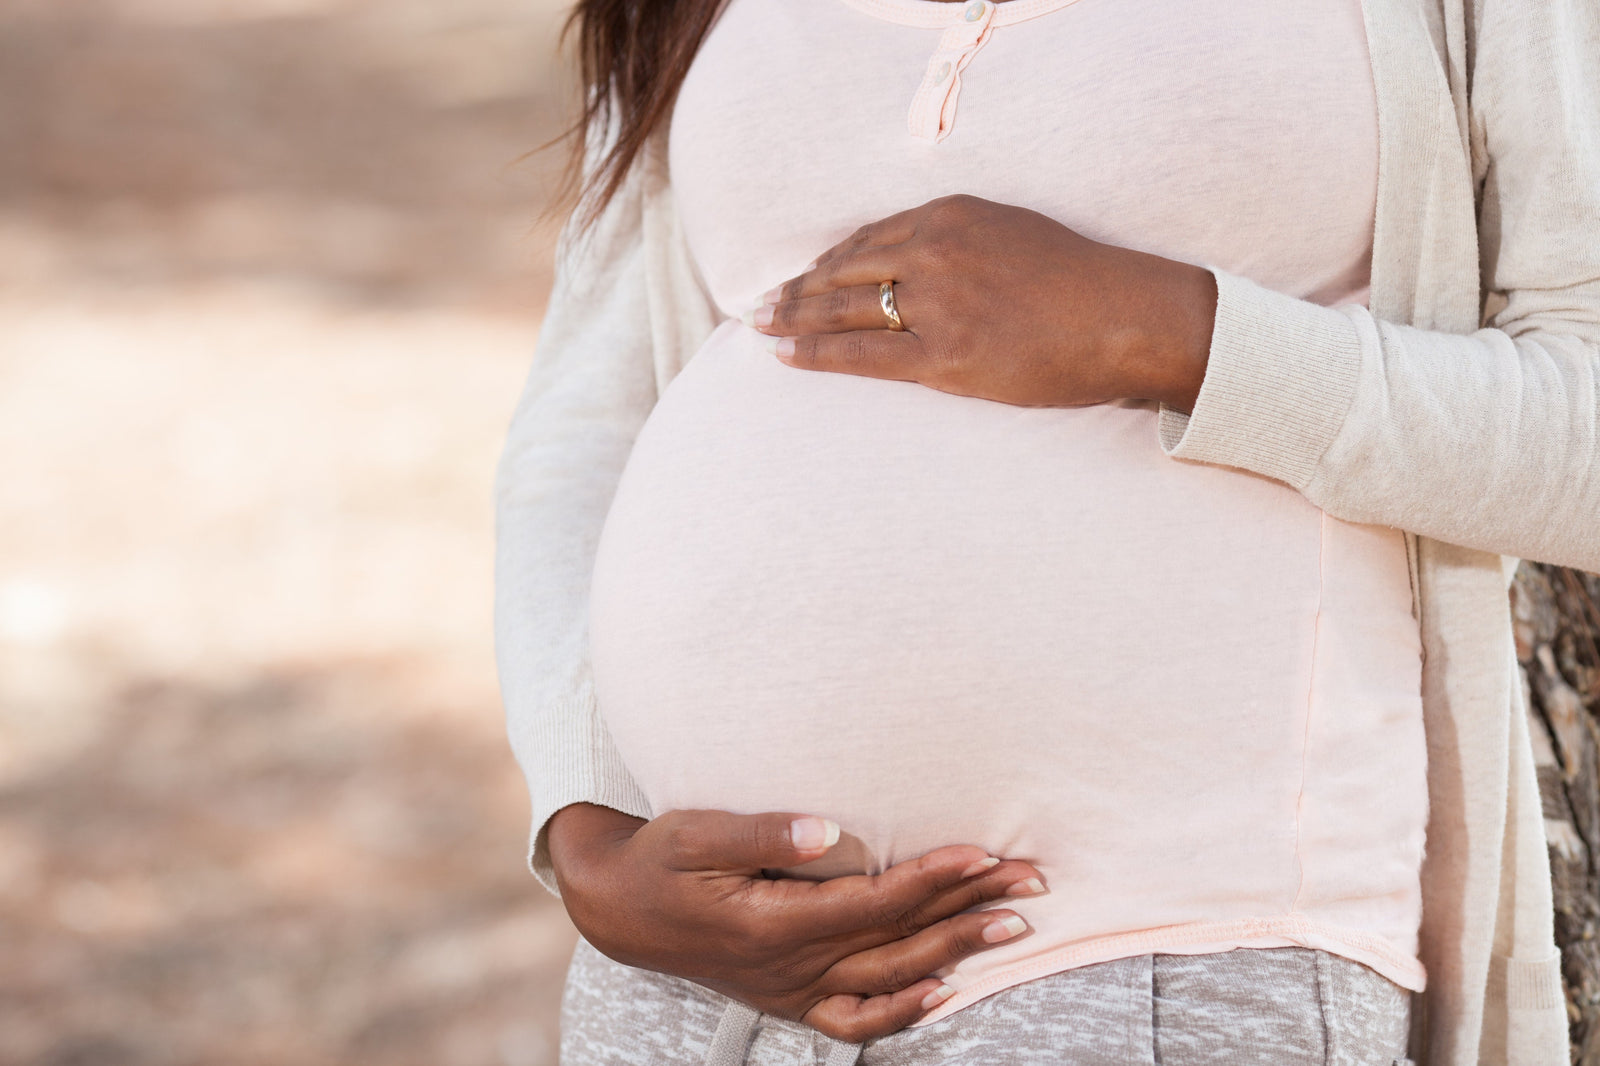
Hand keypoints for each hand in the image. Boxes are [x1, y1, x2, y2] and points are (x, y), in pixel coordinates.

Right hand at [548, 803, 1047, 1041]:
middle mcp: (789, 967)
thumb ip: (761, 831)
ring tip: (1013, 926)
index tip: (983, 852)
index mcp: (772, 924)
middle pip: (899, 941)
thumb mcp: (693, 833)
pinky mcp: (788, 998)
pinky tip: (943, 990)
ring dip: (956, 951)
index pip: (874, 901)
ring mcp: (791, 990)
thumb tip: (830, 829)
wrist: (619, 910)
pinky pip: (854, 1020)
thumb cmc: (659, 861)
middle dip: (969, 911)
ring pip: (890, 978)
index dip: (933, 878)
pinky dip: (903, 1011)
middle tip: (1031, 884)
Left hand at [743, 194, 1216, 413]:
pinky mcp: (945, 353)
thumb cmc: (1081, 285)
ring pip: (844, 309)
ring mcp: (937, 302)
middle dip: (797, 289)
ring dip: (794, 318)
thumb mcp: (1014, 235)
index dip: (827, 261)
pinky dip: (815, 352)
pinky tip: (785, 355)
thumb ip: (961, 243)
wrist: (1129, 318)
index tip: (801, 275)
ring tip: (761, 329)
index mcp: (952, 216)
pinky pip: (862, 352)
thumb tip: (916, 266)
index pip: (869, 238)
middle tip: (760, 306)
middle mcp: (936, 250)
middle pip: (844, 269)